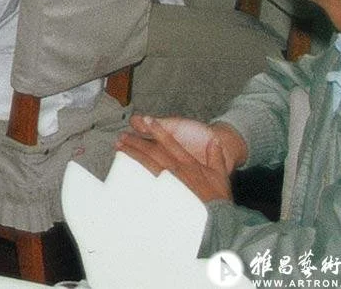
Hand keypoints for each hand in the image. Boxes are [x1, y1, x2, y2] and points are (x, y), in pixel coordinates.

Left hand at [116, 116, 239, 204]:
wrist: (218, 219)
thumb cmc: (219, 199)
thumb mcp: (220, 174)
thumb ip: (216, 156)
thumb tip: (215, 140)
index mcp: (189, 164)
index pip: (171, 143)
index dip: (158, 131)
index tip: (147, 120)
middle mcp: (177, 171)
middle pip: (153, 152)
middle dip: (137, 142)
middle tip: (123, 136)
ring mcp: (169, 183)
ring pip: (148, 164)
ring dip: (133, 154)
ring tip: (119, 147)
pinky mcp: (164, 195)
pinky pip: (147, 182)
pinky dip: (135, 174)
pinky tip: (124, 169)